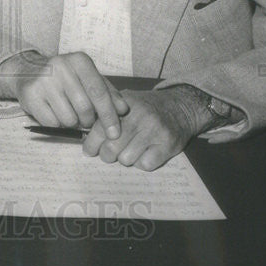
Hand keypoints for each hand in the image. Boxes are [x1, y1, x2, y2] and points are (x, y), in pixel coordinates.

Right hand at [1, 50, 128, 137]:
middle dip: (89, 121)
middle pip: (85, 108)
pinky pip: (52, 122)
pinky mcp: (30, 94)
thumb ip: (107, 92)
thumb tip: (123, 110)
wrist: (28, 70)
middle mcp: (61, 66)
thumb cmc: (65, 77)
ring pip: (69, 119)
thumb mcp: (87, 77)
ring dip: (72, 123)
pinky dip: (57, 123)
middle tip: (86, 119)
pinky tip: (53, 112)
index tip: (115, 133)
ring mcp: (44, 80)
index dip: (109, 115)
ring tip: (68, 113)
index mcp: (79, 60)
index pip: (99, 92)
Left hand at [81, 87, 206, 170]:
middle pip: (112, 148)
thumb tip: (85, 131)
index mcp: (125, 104)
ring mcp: (155, 131)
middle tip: (108, 154)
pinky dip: (141, 163)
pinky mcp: (168, 145)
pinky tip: (144, 154)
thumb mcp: (126, 100)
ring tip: (129, 151)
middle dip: (106, 155)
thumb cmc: (147, 107)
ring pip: (127, 159)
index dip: (91, 143)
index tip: (88, 151)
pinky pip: (145, 165)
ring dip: (125, 159)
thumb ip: (107, 112)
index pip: (100, 128)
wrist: (180, 107)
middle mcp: (140, 116)